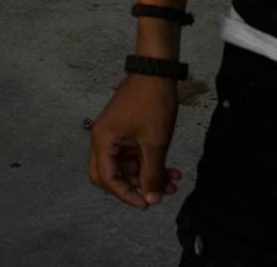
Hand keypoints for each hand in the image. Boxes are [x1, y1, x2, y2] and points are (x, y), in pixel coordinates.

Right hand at [88, 73, 182, 209]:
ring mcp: (114, 134)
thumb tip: (152, 199)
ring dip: (148, 175)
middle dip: (134, 186)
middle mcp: (103, 138)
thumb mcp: (155, 143)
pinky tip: (171, 169)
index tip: (147, 204)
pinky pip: (134, 154)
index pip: (107, 178)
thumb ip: (152, 174)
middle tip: (154, 194)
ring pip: (127, 166)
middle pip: (110, 174)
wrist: (156, 72)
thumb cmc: (152, 103)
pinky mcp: (126, 130)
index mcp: (103, 140)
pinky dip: (150, 163)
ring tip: (173, 182)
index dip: (126, 195)